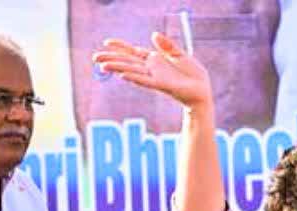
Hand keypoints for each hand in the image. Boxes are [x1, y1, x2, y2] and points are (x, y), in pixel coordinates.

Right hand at [92, 32, 213, 111]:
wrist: (202, 91)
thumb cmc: (192, 74)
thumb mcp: (180, 54)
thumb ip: (166, 45)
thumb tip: (152, 34)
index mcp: (154, 60)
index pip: (133, 52)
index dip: (120, 47)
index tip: (106, 42)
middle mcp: (151, 69)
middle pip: (127, 62)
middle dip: (111, 59)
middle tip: (94, 58)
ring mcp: (154, 77)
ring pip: (132, 71)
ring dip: (117, 68)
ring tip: (102, 66)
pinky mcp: (161, 85)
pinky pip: (145, 81)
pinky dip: (134, 77)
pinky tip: (122, 75)